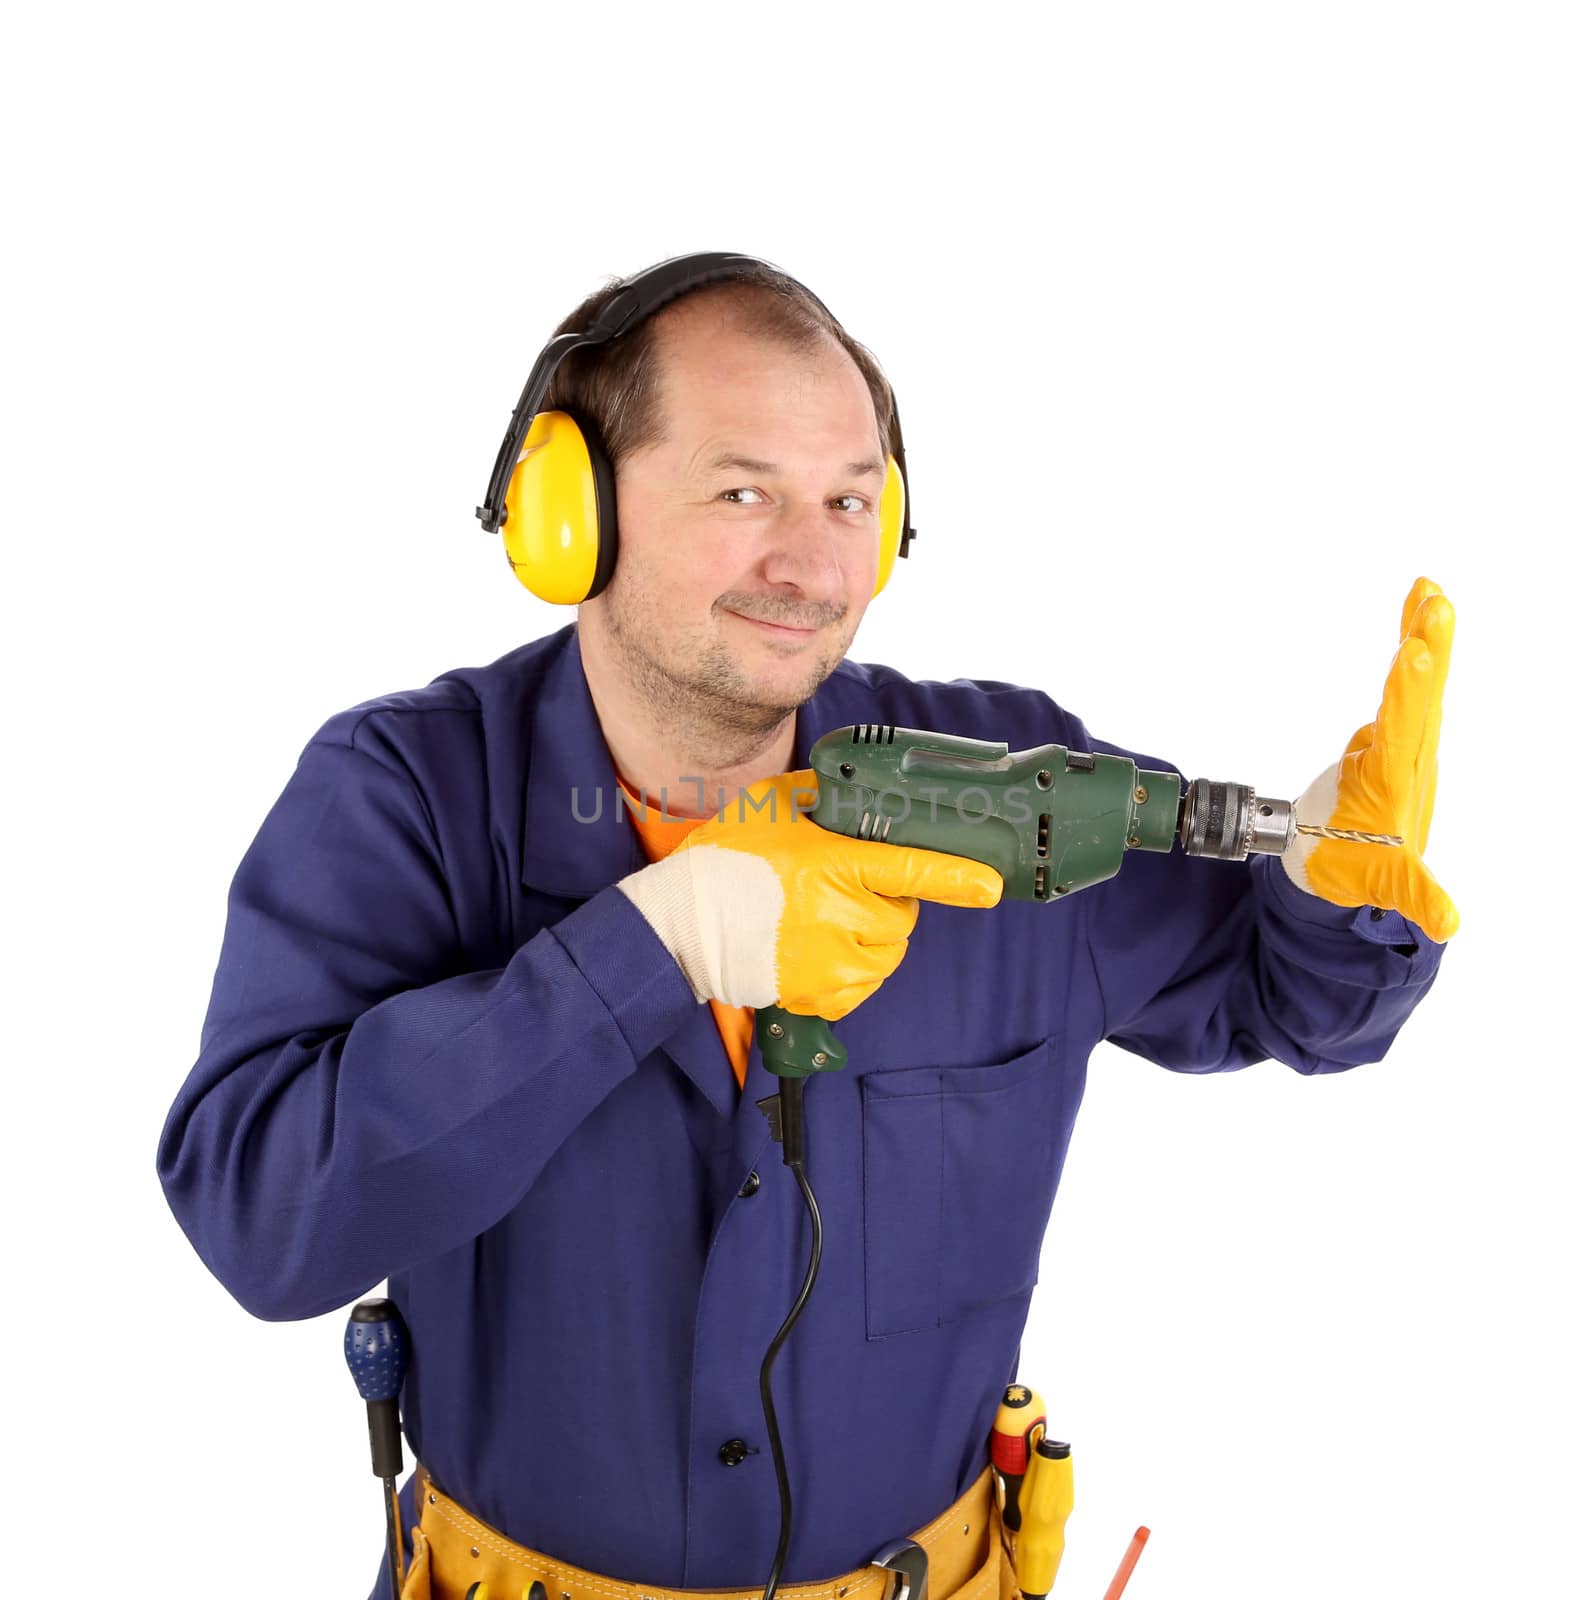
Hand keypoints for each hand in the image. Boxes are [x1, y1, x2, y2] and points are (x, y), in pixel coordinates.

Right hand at [617, 768, 1003, 1017]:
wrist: (679, 923)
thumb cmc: (722, 860)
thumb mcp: (769, 806)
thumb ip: (819, 795)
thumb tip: (850, 786)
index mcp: (831, 864)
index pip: (909, 869)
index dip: (956, 878)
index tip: (990, 887)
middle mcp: (836, 914)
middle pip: (901, 914)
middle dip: (886, 901)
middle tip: (845, 888)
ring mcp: (827, 960)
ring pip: (887, 952)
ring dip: (873, 937)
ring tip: (829, 920)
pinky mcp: (817, 994)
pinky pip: (862, 987)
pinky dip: (852, 970)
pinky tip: (819, 950)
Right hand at [1282, 577, 1458, 942]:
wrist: (1351, 870)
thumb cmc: (1361, 873)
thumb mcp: (1389, 889)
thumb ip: (1419, 898)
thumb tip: (1449, 922)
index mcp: (1398, 785)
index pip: (1406, 732)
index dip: (1408, 694)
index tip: (1415, 655)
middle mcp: (1407, 757)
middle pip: (1420, 697)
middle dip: (1426, 650)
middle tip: (1433, 603)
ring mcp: (1400, 743)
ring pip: (1416, 684)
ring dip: (1422, 635)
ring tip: (1429, 590)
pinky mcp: (1386, 735)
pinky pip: (1401, 683)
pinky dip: (1407, 644)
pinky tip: (1416, 606)